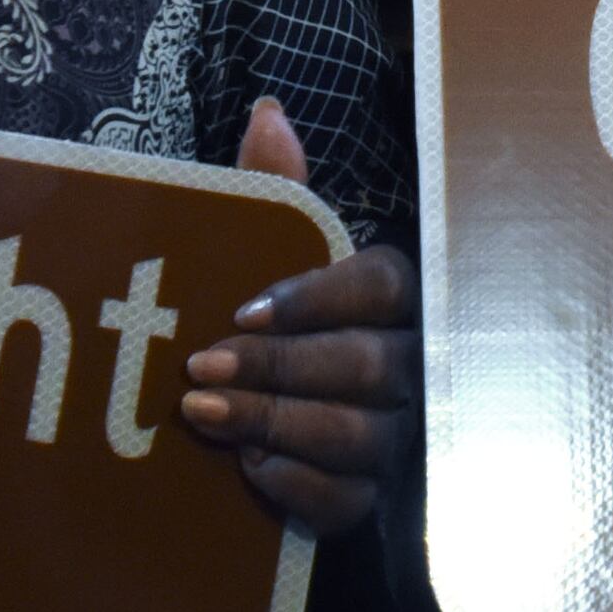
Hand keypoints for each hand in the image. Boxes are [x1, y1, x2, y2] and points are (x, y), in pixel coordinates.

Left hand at [181, 97, 416, 535]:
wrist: (292, 426)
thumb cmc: (288, 324)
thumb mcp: (278, 253)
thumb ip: (275, 189)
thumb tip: (267, 113)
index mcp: (396, 297)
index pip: (381, 288)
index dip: (316, 298)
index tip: (242, 309)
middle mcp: (413, 365)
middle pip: (364, 364)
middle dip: (277, 366)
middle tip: (199, 366)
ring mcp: (401, 436)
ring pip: (356, 433)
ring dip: (274, 423)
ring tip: (202, 413)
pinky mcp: (374, 498)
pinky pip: (348, 498)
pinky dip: (297, 484)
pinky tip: (247, 468)